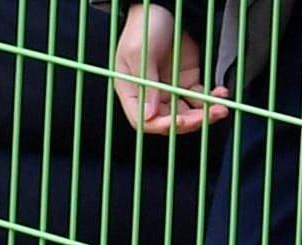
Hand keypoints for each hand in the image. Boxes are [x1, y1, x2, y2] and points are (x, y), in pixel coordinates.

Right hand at [114, 4, 228, 133]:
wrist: (164, 5)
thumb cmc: (145, 26)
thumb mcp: (140, 52)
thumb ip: (146, 83)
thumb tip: (149, 115)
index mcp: (131, 91)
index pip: (143, 120)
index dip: (161, 124)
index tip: (180, 120)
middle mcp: (150, 94)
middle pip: (167, 120)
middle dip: (189, 122)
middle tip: (208, 116)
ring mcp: (169, 88)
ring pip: (186, 112)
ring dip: (204, 114)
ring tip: (221, 109)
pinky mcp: (187, 78)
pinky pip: (199, 96)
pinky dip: (211, 99)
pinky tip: (221, 94)